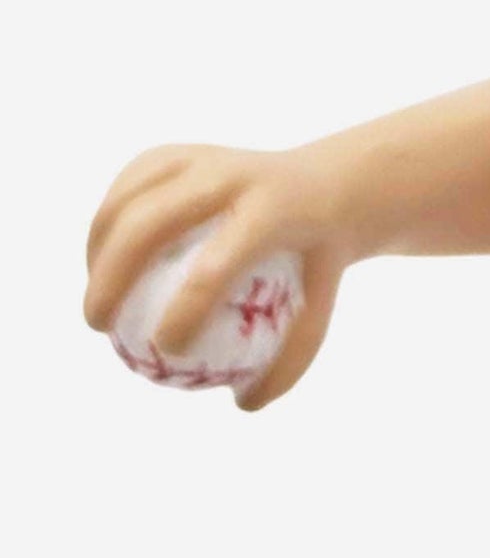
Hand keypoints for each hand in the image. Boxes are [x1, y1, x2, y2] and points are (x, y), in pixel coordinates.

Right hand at [84, 142, 352, 408]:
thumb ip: (290, 359)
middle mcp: (233, 174)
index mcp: (274, 209)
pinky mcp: (175, 153)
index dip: (184, 312)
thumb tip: (243, 405)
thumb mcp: (321, 304)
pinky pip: (124, 190)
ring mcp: (201, 156)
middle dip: (112, 277)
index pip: (218, 265)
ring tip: (99, 305)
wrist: (325, 183)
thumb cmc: (316, 257)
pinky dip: (103, 229)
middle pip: (151, 222)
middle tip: (101, 327)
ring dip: (97, 254)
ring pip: (127, 200)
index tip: (166, 351)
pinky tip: (103, 271)